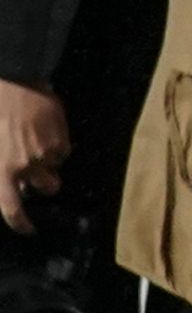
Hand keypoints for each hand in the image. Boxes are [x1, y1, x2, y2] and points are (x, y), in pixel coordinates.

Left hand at [0, 86, 65, 237]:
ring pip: (56, 166)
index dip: (21, 223)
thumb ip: (0, 169)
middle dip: (46, 182)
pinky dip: (57, 143)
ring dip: (50, 159)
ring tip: (37, 140)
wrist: (11, 83)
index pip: (12, 208)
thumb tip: (14, 183)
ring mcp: (45, 152)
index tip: (28, 228)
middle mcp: (25, 166)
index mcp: (1, 170)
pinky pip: (64, 148)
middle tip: (39, 170)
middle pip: (47, 187)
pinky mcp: (60, 136)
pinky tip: (45, 128)